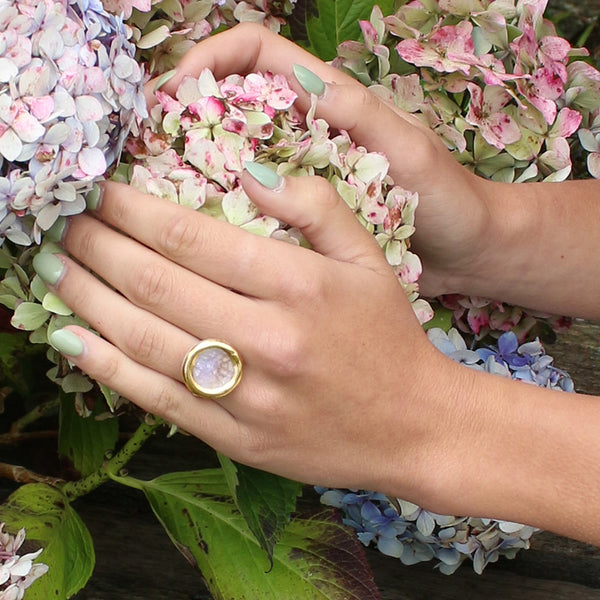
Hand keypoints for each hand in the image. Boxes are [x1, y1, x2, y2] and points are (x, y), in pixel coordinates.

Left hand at [40, 175, 469, 508]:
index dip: (132, 210)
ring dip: (86, 300)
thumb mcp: (369, 260)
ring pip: (143, 338)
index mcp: (299, 286)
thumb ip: (316, 206)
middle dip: (97, 246)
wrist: (414, 426)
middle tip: (62, 223)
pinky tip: (71, 340)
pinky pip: (157, 399)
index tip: (98, 192)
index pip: (192, 238)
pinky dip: (107, 366)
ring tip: (52, 270)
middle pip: (156, 283)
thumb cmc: (390, 337)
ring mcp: (246, 394)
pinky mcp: (234, 437)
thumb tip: (249, 169)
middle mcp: (266, 339)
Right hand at [155, 23, 495, 297]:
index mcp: (330, 103)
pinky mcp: (303, 218)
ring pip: (236, 158)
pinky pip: (255, 208)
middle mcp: (307, 135)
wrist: (465, 255)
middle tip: (149, 151)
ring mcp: (302, 178)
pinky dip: (226, 212)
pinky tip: (204, 236)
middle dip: (188, 116)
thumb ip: (360, 115)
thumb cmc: (447, 200)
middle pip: (234, 106)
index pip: (257, 54)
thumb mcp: (409, 151)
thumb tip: (291, 86)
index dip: (212, 58)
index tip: (176, 90)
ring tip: (161, 195)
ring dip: (198, 168)